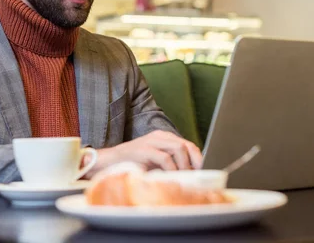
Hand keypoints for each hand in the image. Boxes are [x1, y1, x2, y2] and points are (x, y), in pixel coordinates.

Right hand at [83, 131, 202, 178]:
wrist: (108, 162)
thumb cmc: (133, 164)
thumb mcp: (155, 163)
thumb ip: (170, 163)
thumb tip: (190, 174)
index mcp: (163, 138)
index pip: (187, 144)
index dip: (198, 157)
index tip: (205, 170)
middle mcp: (159, 137)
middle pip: (186, 144)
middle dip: (196, 161)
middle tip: (198, 175)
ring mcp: (151, 142)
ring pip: (178, 148)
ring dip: (185, 165)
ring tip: (184, 177)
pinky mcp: (144, 150)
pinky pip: (165, 158)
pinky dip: (172, 169)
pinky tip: (171, 177)